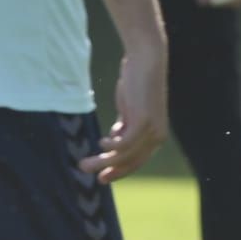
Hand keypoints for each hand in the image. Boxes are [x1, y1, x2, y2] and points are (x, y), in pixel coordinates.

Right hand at [81, 43, 167, 182]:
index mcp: (155, 136)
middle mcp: (157, 137)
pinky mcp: (144, 120)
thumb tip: (113, 141)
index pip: (136, 161)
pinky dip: (111, 146)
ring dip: (103, 161)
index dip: (118, 171)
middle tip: (87, 173)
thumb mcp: (130, 109)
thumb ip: (124, 125)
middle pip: (131, 162)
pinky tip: (100, 143)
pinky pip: (125, 142)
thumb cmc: (136, 83)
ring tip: (83, 163)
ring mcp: (152, 129)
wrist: (146, 61)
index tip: (101, 178)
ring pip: (125, 155)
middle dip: (108, 170)